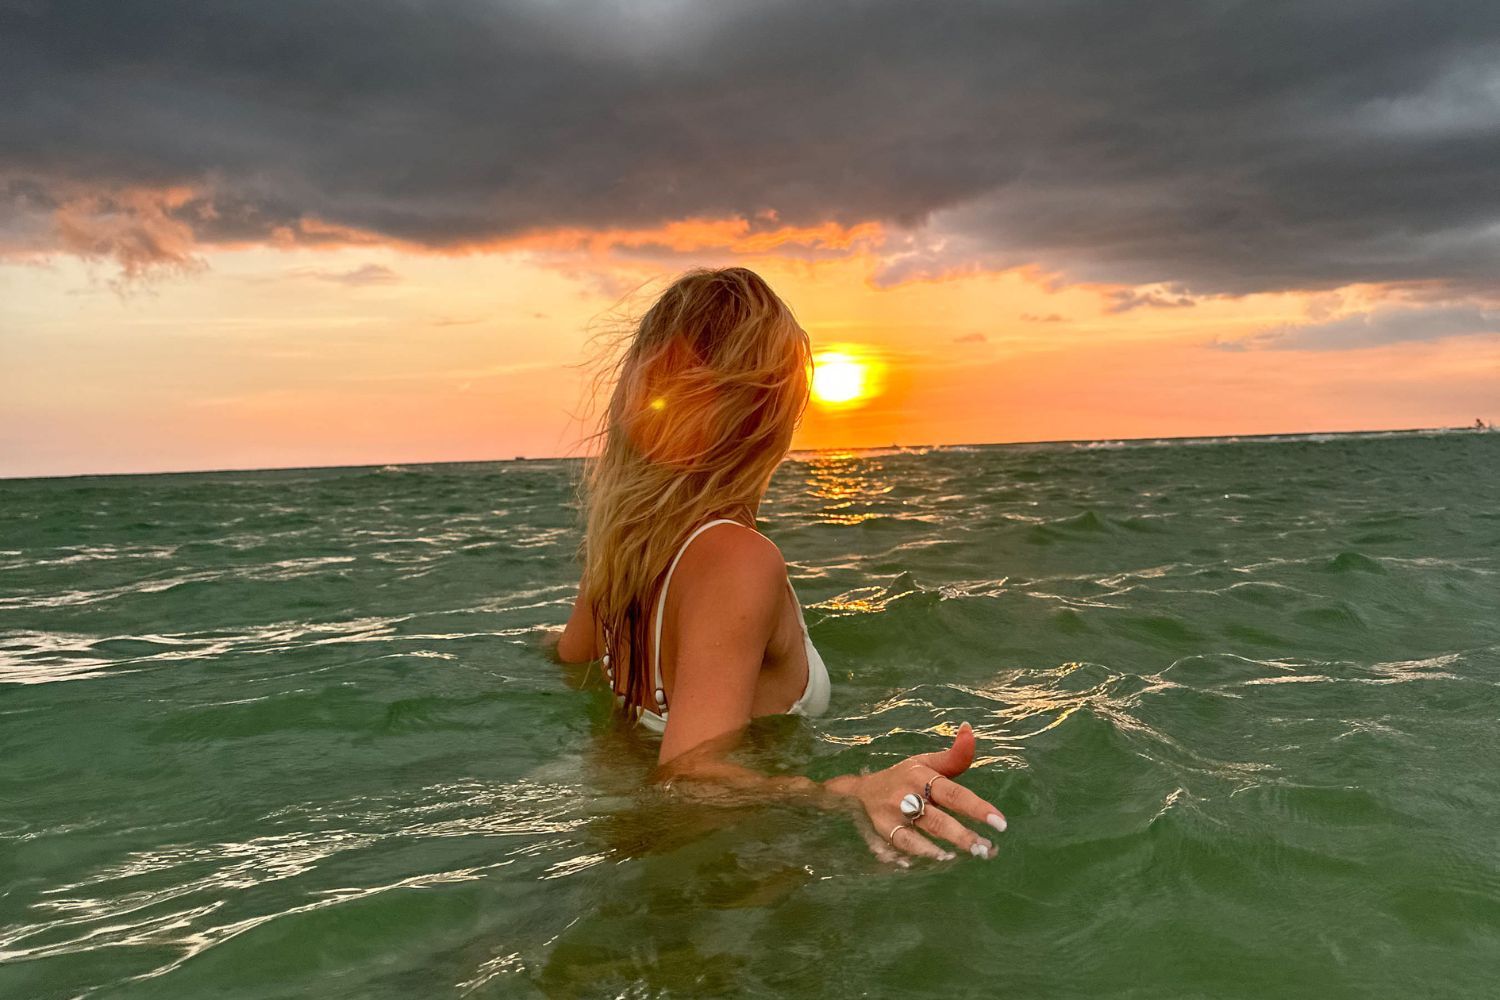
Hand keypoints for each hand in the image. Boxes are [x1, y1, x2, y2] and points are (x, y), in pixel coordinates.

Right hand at [823, 721, 1006, 863]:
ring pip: (922, 834)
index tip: (999, 822)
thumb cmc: (905, 776)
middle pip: (938, 819)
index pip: (953, 793)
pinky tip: (941, 858)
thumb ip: (953, 755)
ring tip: (973, 853)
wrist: (863, 789)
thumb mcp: (926, 762)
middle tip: (987, 847)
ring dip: (947, 846)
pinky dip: (921, 852)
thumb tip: (969, 728)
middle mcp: (906, 795)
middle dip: (964, 835)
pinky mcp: (884, 831)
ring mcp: (893, 815)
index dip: (977, 807)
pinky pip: (903, 845)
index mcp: (920, 775)